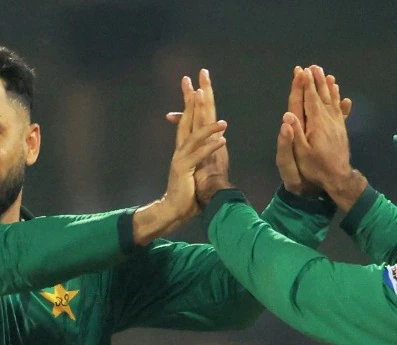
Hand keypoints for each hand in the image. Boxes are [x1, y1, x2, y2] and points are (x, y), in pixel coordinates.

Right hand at [135, 76, 227, 244]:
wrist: (173, 210)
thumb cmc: (186, 192)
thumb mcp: (195, 170)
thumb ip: (199, 157)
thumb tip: (211, 146)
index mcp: (183, 148)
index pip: (187, 120)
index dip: (190, 102)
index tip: (194, 85)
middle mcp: (180, 149)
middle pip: (186, 120)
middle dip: (191, 101)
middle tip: (195, 82)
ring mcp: (181, 159)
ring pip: (195, 136)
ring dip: (209, 126)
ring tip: (223, 120)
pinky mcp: (184, 170)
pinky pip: (199, 155)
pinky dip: (210, 147)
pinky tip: (222, 139)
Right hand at [289, 65, 366, 209]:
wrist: (339, 178)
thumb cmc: (315, 167)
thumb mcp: (301, 154)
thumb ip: (294, 134)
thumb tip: (287, 115)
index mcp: (315, 123)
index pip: (308, 99)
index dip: (304, 84)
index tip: (301, 71)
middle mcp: (327, 119)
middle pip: (321, 96)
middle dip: (316, 81)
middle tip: (313, 67)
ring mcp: (336, 124)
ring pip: (332, 100)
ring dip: (328, 87)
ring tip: (327, 75)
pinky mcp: (342, 130)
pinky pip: (340, 111)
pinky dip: (340, 101)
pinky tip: (343, 96)